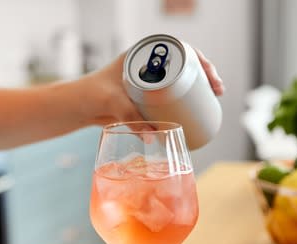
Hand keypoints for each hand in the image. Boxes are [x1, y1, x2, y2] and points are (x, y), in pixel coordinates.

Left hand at [80, 48, 224, 125]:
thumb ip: (130, 119)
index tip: (210, 76)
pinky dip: (187, 99)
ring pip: (180, 81)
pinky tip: (201, 106)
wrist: (78, 106)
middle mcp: (148, 65)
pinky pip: (172, 95)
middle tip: (218, 92)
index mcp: (142, 55)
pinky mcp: (147, 97)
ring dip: (199, 88)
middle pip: (185, 65)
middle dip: (206, 75)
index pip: (179, 51)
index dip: (200, 60)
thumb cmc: (91, 95)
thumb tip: (152, 139)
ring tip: (214, 100)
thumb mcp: (112, 102)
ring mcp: (148, 81)